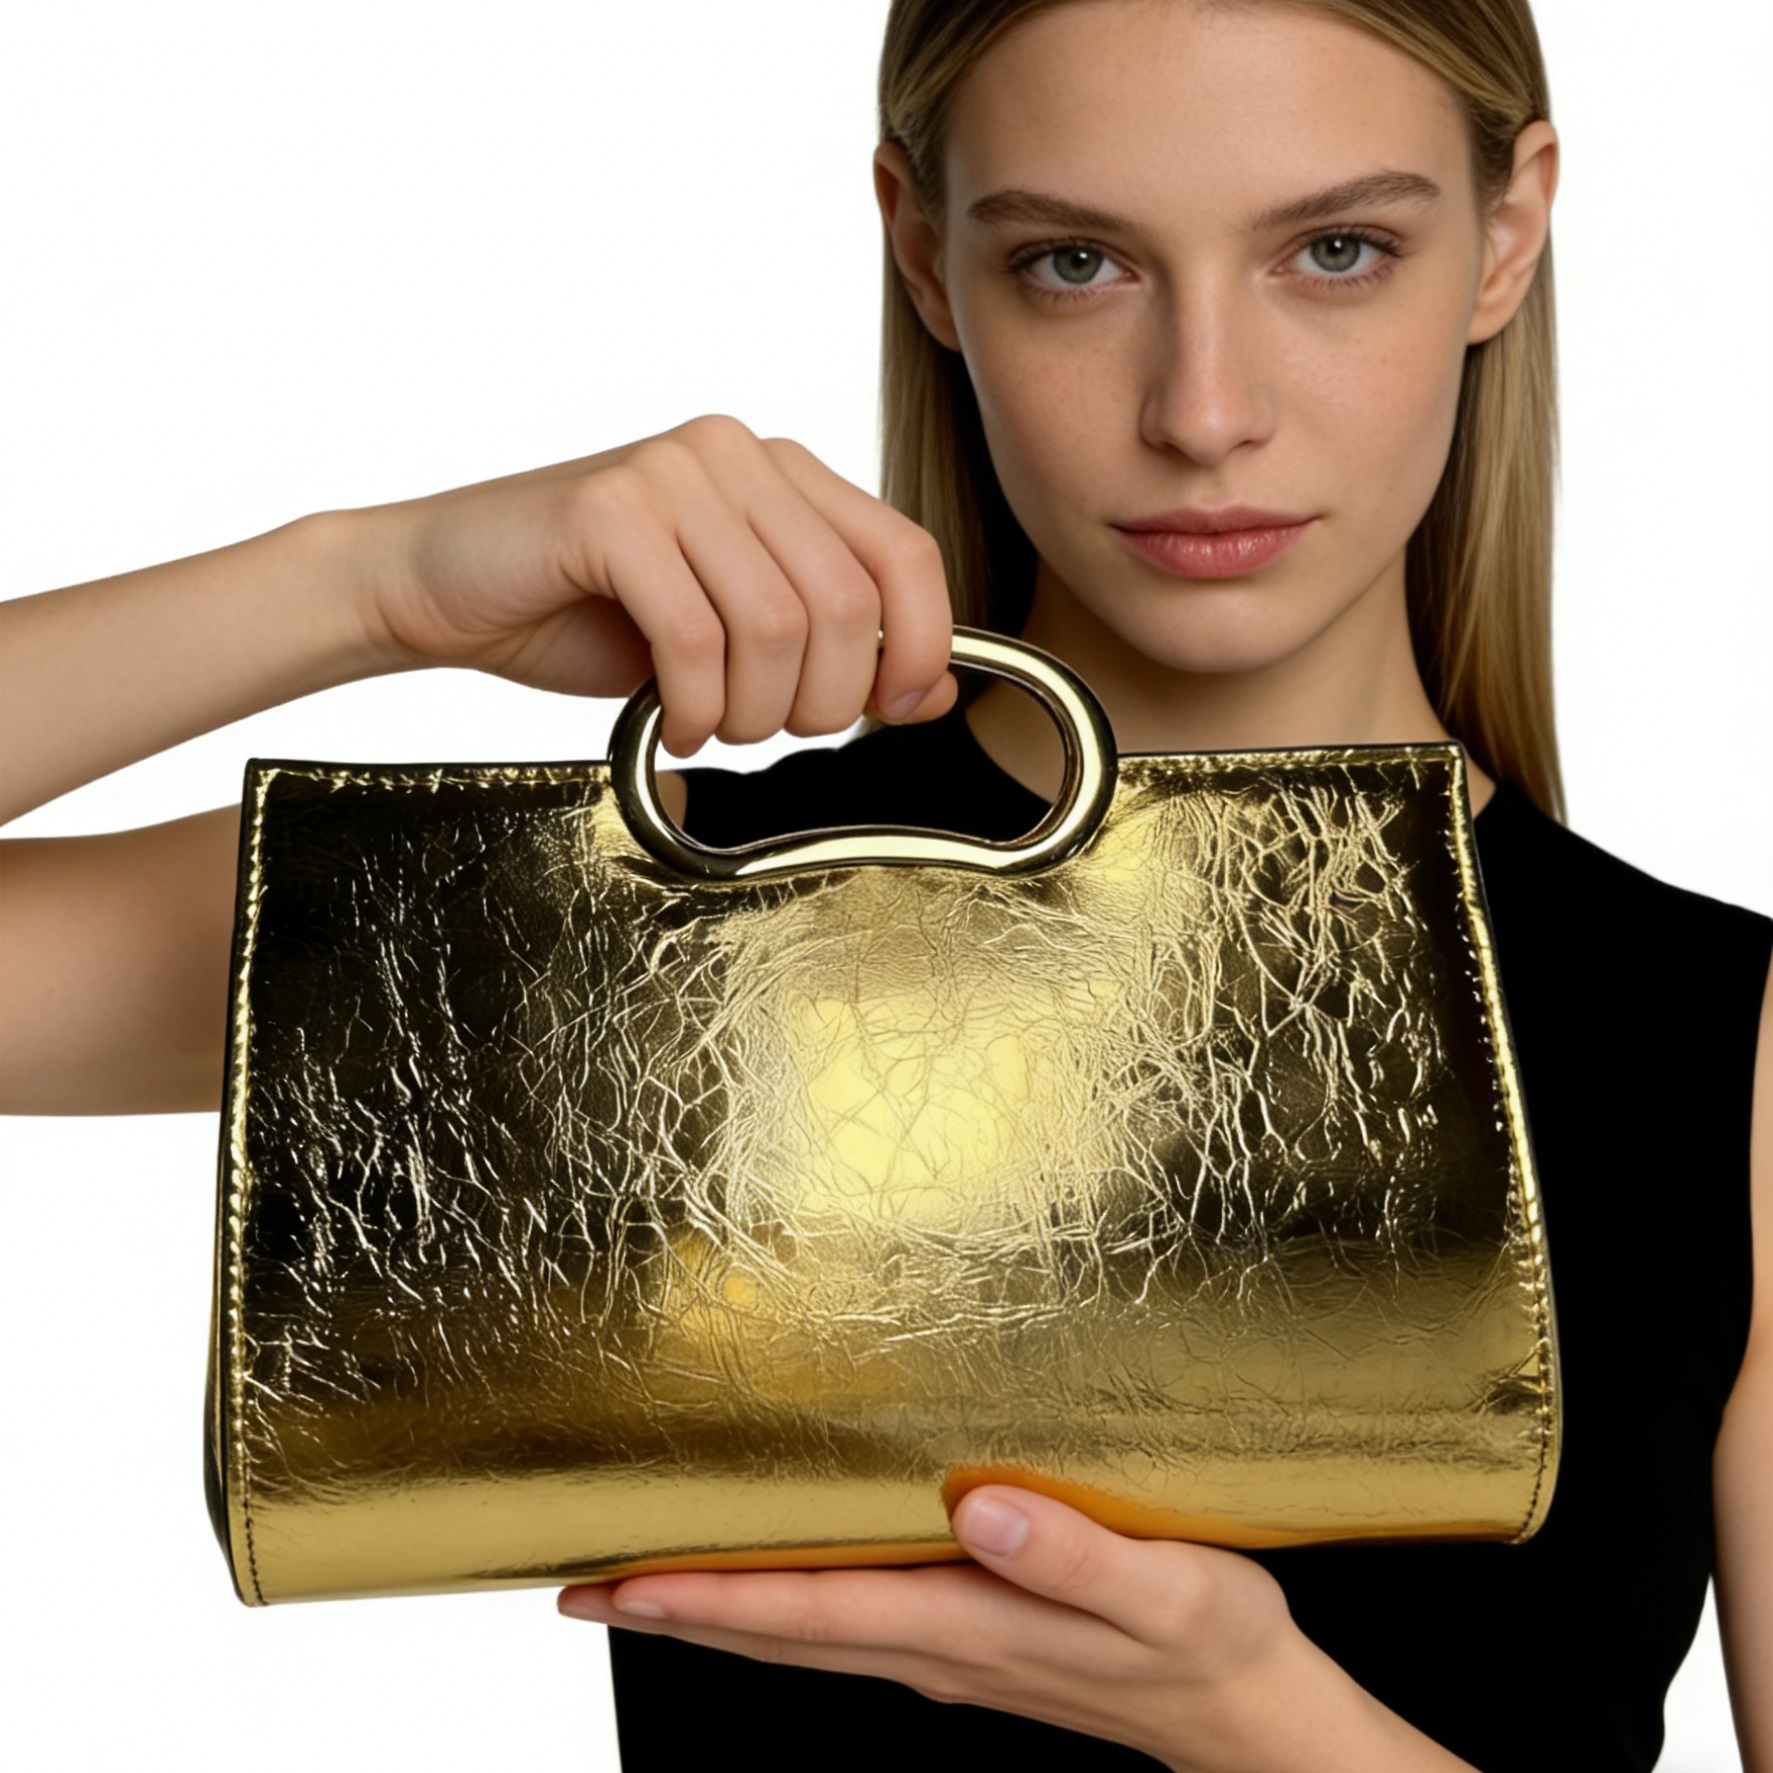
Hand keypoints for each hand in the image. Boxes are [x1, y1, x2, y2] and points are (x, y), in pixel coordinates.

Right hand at [354, 412, 959, 756]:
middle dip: (822, 702)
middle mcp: (736, 455)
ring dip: (752, 712)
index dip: (921, 646)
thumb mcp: (734, 637)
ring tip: (709, 725)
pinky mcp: (608, 510)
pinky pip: (694, 636)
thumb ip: (834, 652)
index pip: (905, 553)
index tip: (893, 711)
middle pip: (848, 605)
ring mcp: (671, 473)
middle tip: (767, 731)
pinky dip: (691, 705)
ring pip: (777, 626)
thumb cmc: (589, 611)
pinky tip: (666, 721)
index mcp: (782, 474)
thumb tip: (936, 695)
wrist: (442, 582)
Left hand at [556, 1485, 1433, 1772]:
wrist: (1250, 1716)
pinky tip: (768, 1581)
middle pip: (778, 1632)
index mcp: (969, 1627)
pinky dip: (780, 1607)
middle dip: (676, 1607)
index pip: (806, 1613)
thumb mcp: (1169, 1590)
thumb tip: (975, 1508)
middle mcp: (938, 1649)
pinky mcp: (968, 1643)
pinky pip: (843, 1626)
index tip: (616, 1581)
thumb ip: (1071, 1552)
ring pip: (801, 1634)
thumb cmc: (1215, 1643)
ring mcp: (948, 1655)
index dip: (704, 1596)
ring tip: (643, 1580)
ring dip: (716, 1609)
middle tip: (583, 1581)